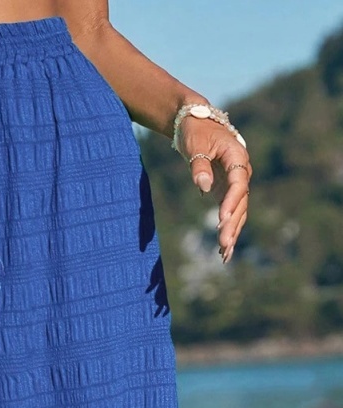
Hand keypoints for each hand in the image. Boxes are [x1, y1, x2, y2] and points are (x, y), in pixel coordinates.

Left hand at [180, 115, 252, 263]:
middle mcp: (242, 171)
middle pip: (241, 202)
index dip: (231, 201)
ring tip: (225, 255)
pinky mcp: (228, 191)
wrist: (197, 123)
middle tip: (223, 244)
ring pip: (239, 211)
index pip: (238, 182)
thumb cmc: (195, 131)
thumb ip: (199, 165)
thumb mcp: (195, 145)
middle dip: (233, 224)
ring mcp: (236, 183)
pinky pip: (231, 212)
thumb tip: (204, 187)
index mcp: (237, 157)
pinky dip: (228, 229)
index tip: (221, 219)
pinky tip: (223, 250)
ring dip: (233, 232)